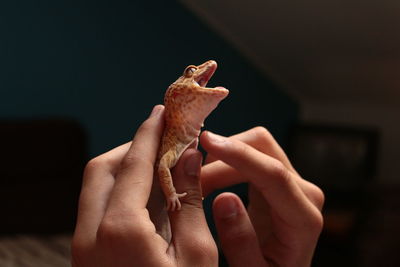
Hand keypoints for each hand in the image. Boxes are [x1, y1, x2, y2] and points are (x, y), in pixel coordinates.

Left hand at [71, 105, 216, 266]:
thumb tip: (189, 156)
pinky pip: (96, 210)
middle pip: (102, 170)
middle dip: (132, 149)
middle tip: (162, 142)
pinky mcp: (85, 256)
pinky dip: (119, 193)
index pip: (133, 164)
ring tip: (158, 166)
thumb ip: (190, 201)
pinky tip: (146, 196)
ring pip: (95, 188)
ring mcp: (82, 247)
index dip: (149, 133)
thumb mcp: (197, 254)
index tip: (160, 113)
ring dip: (124, 170)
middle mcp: (89, 235)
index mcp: (120, 230)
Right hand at [200, 127, 323, 266]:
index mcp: (304, 219)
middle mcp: (304, 192)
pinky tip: (209, 176)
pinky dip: (227, 158)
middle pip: (264, 147)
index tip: (207, 142)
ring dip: (223, 156)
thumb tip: (224, 198)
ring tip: (197, 181)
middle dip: (224, 155)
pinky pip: (252, 154)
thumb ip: (241, 242)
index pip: (274, 175)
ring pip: (256, 145)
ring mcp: (292, 180)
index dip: (239, 155)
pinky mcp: (278, 177)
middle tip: (191, 178)